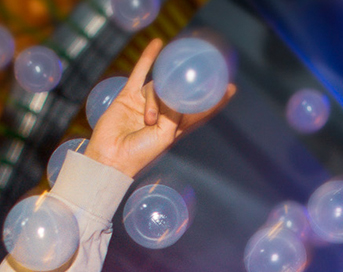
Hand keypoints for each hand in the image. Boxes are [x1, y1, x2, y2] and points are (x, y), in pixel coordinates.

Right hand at [85, 39, 236, 178]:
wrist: (111, 157)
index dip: (214, 101)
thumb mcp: (165, 135)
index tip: (230, 89)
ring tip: (147, 119)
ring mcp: (145, 104)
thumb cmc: (141, 153)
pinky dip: (148, 58)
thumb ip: (174, 114)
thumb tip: (177, 92)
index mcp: (175, 128)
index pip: (199, 112)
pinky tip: (157, 43)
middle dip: (188, 86)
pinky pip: (140, 73)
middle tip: (207, 67)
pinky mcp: (128, 97)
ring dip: (154, 101)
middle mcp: (162, 114)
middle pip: (178, 94)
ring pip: (157, 88)